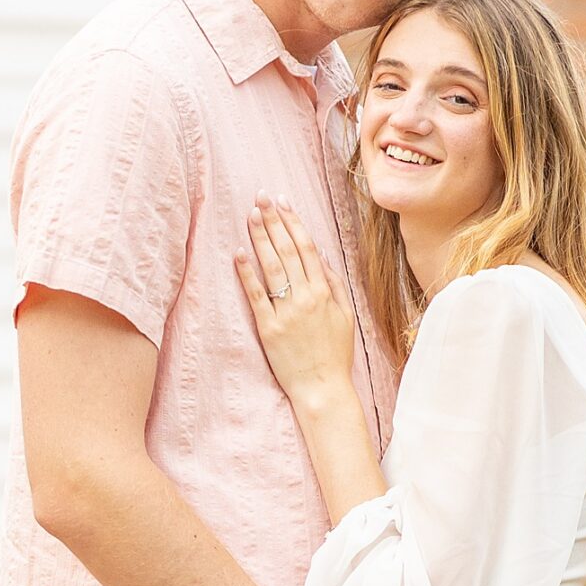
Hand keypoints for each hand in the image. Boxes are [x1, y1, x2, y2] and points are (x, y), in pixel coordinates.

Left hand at [237, 196, 354, 409]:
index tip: (283, 201)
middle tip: (261, 197)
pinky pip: (257, 296)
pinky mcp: (269, 329)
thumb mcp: (346, 317)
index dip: (293, 222)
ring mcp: (286, 312)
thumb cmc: (335, 355)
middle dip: (274, 220)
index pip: (307, 247)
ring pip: (272, 266)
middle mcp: (306, 297)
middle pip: (287, 250)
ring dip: (261, 237)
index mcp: (325, 291)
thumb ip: (335, 284)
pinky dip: (247, 273)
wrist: (323, 389)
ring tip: (251, 214)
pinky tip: (239, 253)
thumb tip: (323, 256)